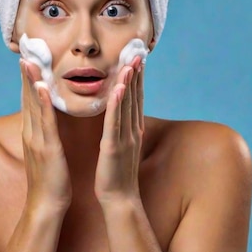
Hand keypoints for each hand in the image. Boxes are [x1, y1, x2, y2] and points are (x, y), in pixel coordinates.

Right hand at [20, 59, 71, 212]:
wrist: (47, 205)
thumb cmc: (50, 180)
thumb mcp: (46, 151)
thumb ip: (44, 134)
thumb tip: (47, 120)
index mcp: (32, 132)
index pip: (29, 100)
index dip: (27, 79)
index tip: (28, 59)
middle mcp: (31, 132)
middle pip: (27, 98)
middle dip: (26, 75)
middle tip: (25, 51)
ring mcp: (37, 140)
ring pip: (34, 106)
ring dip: (31, 83)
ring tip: (28, 62)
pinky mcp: (47, 148)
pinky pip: (46, 122)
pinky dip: (43, 104)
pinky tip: (43, 88)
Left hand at [94, 56, 143, 205]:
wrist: (119, 200)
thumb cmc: (117, 174)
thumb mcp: (122, 145)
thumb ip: (124, 128)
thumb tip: (123, 114)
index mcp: (133, 129)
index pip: (136, 97)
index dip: (137, 77)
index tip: (137, 57)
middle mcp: (133, 130)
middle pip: (135, 96)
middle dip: (136, 73)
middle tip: (137, 51)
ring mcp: (125, 138)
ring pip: (127, 105)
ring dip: (129, 83)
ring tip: (130, 62)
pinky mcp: (113, 147)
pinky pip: (115, 122)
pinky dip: (117, 104)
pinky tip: (118, 89)